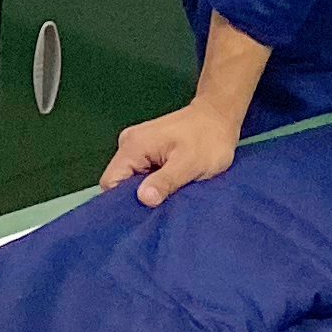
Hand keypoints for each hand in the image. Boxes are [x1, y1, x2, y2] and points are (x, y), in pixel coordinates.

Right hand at [100, 99, 244, 205]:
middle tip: (159, 210)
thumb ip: (165, 182)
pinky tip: (168, 189)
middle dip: (137, 198)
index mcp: (133, 146)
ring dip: (147, 191)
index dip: (123, 202)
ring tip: (167, 199)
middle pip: (120, 182)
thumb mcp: (189, 164)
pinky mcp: (148, 149)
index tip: (142, 216)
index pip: (111, 182)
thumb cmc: (208, 138)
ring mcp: (138, 145)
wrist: (220, 116)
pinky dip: (153, 183)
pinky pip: (142, 172)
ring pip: (131, 179)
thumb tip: (144, 199)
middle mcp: (129, 144)